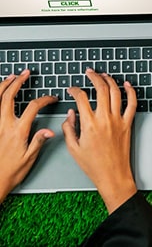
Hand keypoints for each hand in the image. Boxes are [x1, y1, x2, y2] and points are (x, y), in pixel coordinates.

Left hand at [0, 71, 55, 202]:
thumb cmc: (11, 172)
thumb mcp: (29, 158)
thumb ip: (39, 141)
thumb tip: (50, 130)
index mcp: (17, 131)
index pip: (33, 107)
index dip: (45, 99)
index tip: (52, 99)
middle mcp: (4, 126)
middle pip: (9, 97)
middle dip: (17, 82)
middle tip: (25, 74)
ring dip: (3, 86)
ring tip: (11, 77)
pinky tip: (0, 94)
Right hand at [62, 70, 137, 213]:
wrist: (112, 174)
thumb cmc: (93, 164)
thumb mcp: (73, 148)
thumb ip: (69, 128)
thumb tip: (70, 113)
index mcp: (89, 124)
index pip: (81, 98)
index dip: (75, 90)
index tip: (72, 88)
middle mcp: (105, 119)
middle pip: (101, 89)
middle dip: (94, 77)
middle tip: (89, 73)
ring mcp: (119, 120)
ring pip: (116, 92)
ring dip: (110, 80)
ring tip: (104, 75)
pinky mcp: (128, 123)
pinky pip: (132, 103)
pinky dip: (131, 91)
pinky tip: (126, 84)